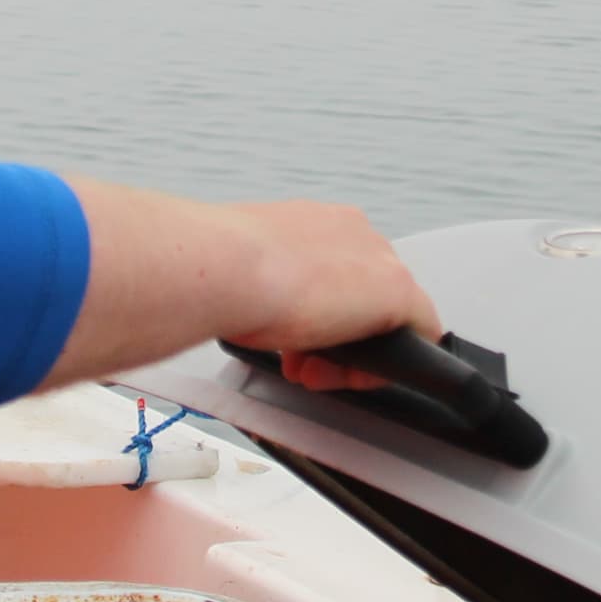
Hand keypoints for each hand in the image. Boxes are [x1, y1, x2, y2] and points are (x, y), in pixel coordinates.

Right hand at [46, 181, 439, 387]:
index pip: (332, 273)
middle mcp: (347, 231)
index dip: (315, 317)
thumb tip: (179, 289)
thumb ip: (224, 282)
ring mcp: (376, 261)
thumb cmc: (200, 265)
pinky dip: (393, 367)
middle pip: (365, 298)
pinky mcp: (397, 295)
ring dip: (352, 358)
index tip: (288, 339)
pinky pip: (421, 336)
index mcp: (306, 222)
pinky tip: (358, 379)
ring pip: (390, 320)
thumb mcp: (216, 270)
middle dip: (335, 339)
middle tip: (299, 363)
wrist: (215, 267)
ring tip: (311, 372)